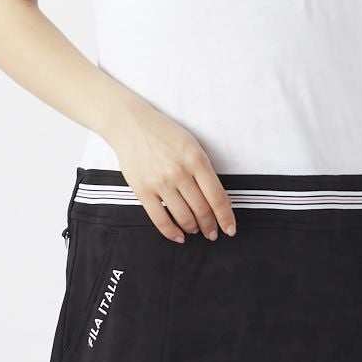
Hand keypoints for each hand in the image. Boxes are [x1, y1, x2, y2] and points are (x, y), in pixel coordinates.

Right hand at [104, 99, 236, 243]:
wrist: (131, 125)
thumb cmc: (163, 133)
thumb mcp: (191, 145)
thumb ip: (203, 170)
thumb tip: (215, 199)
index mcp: (196, 159)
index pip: (217, 197)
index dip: (226, 217)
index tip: (230, 229)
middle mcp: (180, 172)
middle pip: (202, 209)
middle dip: (210, 226)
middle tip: (213, 233)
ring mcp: (160, 183)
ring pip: (183, 217)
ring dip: (193, 228)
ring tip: (196, 230)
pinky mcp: (143, 191)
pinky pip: (160, 219)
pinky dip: (172, 232)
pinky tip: (179, 236)